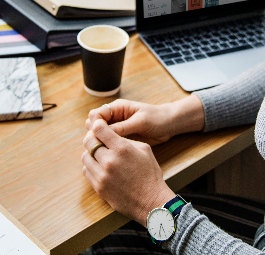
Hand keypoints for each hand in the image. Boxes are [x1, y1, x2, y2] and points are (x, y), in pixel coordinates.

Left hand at [82, 119, 174, 225]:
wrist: (151, 201)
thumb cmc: (150, 174)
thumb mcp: (144, 149)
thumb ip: (126, 140)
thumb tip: (110, 135)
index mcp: (122, 149)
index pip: (99, 129)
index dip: (97, 125)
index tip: (98, 125)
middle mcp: (109, 161)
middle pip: (88, 141)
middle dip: (92, 137)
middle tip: (97, 139)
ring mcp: (102, 175)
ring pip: (85, 156)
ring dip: (90, 153)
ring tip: (100, 155)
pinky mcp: (98, 187)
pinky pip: (86, 171)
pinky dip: (91, 166)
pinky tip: (100, 167)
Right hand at [86, 96, 204, 145]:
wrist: (169, 125)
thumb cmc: (157, 119)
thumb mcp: (140, 122)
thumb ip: (123, 127)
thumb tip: (105, 132)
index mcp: (117, 108)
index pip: (97, 114)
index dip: (94, 125)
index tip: (97, 136)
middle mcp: (115, 117)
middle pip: (95, 125)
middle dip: (94, 135)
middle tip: (98, 146)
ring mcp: (118, 128)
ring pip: (101, 135)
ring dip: (100, 143)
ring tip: (102, 153)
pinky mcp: (122, 137)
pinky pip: (110, 142)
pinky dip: (107, 148)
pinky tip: (108, 156)